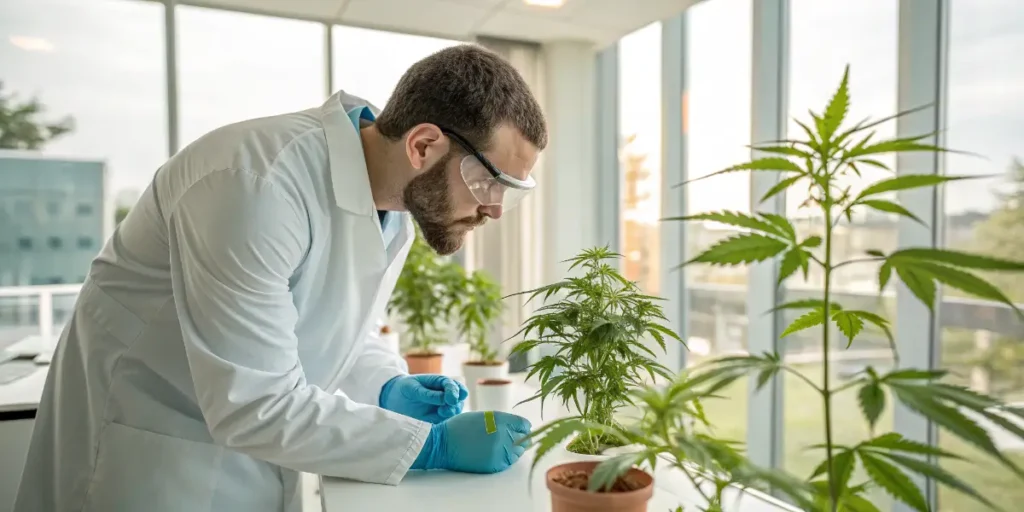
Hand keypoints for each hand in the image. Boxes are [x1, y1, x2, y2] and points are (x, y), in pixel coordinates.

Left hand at [379, 374, 467, 423]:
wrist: (394, 399)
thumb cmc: (404, 388)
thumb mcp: (413, 388)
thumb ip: (428, 394)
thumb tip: (444, 399)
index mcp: (441, 383)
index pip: (454, 386)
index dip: (454, 391)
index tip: (451, 399)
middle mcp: (445, 395)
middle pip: (459, 399)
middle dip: (457, 403)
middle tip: (449, 406)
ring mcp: (443, 408)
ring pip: (455, 411)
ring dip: (452, 412)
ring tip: (442, 413)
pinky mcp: (438, 420)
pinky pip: (446, 422)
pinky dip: (446, 422)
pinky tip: (439, 421)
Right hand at [411, 411, 531, 473]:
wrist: (443, 445)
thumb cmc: (461, 428)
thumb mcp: (483, 416)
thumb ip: (503, 421)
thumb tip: (522, 429)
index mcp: (499, 419)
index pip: (524, 425)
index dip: (522, 427)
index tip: (518, 430)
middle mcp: (502, 434)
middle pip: (525, 439)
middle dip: (519, 439)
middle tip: (508, 440)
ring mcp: (500, 451)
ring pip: (518, 452)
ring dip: (512, 449)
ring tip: (497, 447)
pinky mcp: (495, 465)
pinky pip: (509, 462)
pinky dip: (504, 459)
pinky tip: (492, 454)